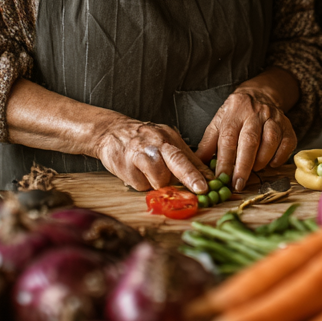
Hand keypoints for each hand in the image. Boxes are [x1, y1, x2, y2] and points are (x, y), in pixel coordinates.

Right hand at [92, 115, 208, 193]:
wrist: (111, 131)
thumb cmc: (143, 140)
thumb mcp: (166, 142)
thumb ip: (186, 159)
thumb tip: (207, 176)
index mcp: (169, 138)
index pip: (188, 156)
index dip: (199, 172)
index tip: (210, 184)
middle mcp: (156, 144)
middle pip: (177, 160)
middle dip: (190, 176)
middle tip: (200, 189)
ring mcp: (141, 155)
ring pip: (159, 179)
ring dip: (158, 183)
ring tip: (149, 172)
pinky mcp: (126, 167)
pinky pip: (142, 186)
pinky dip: (142, 184)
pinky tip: (136, 172)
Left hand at [196, 82, 297, 192]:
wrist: (259, 95)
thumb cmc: (235, 115)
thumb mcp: (218, 123)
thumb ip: (208, 143)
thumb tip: (197, 165)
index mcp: (234, 113)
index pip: (228, 139)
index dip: (224, 161)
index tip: (221, 179)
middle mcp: (255, 114)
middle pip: (250, 141)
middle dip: (243, 166)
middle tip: (238, 184)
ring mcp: (273, 118)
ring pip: (270, 141)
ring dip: (262, 160)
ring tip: (255, 171)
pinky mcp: (288, 125)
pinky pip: (287, 143)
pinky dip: (279, 157)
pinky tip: (271, 163)